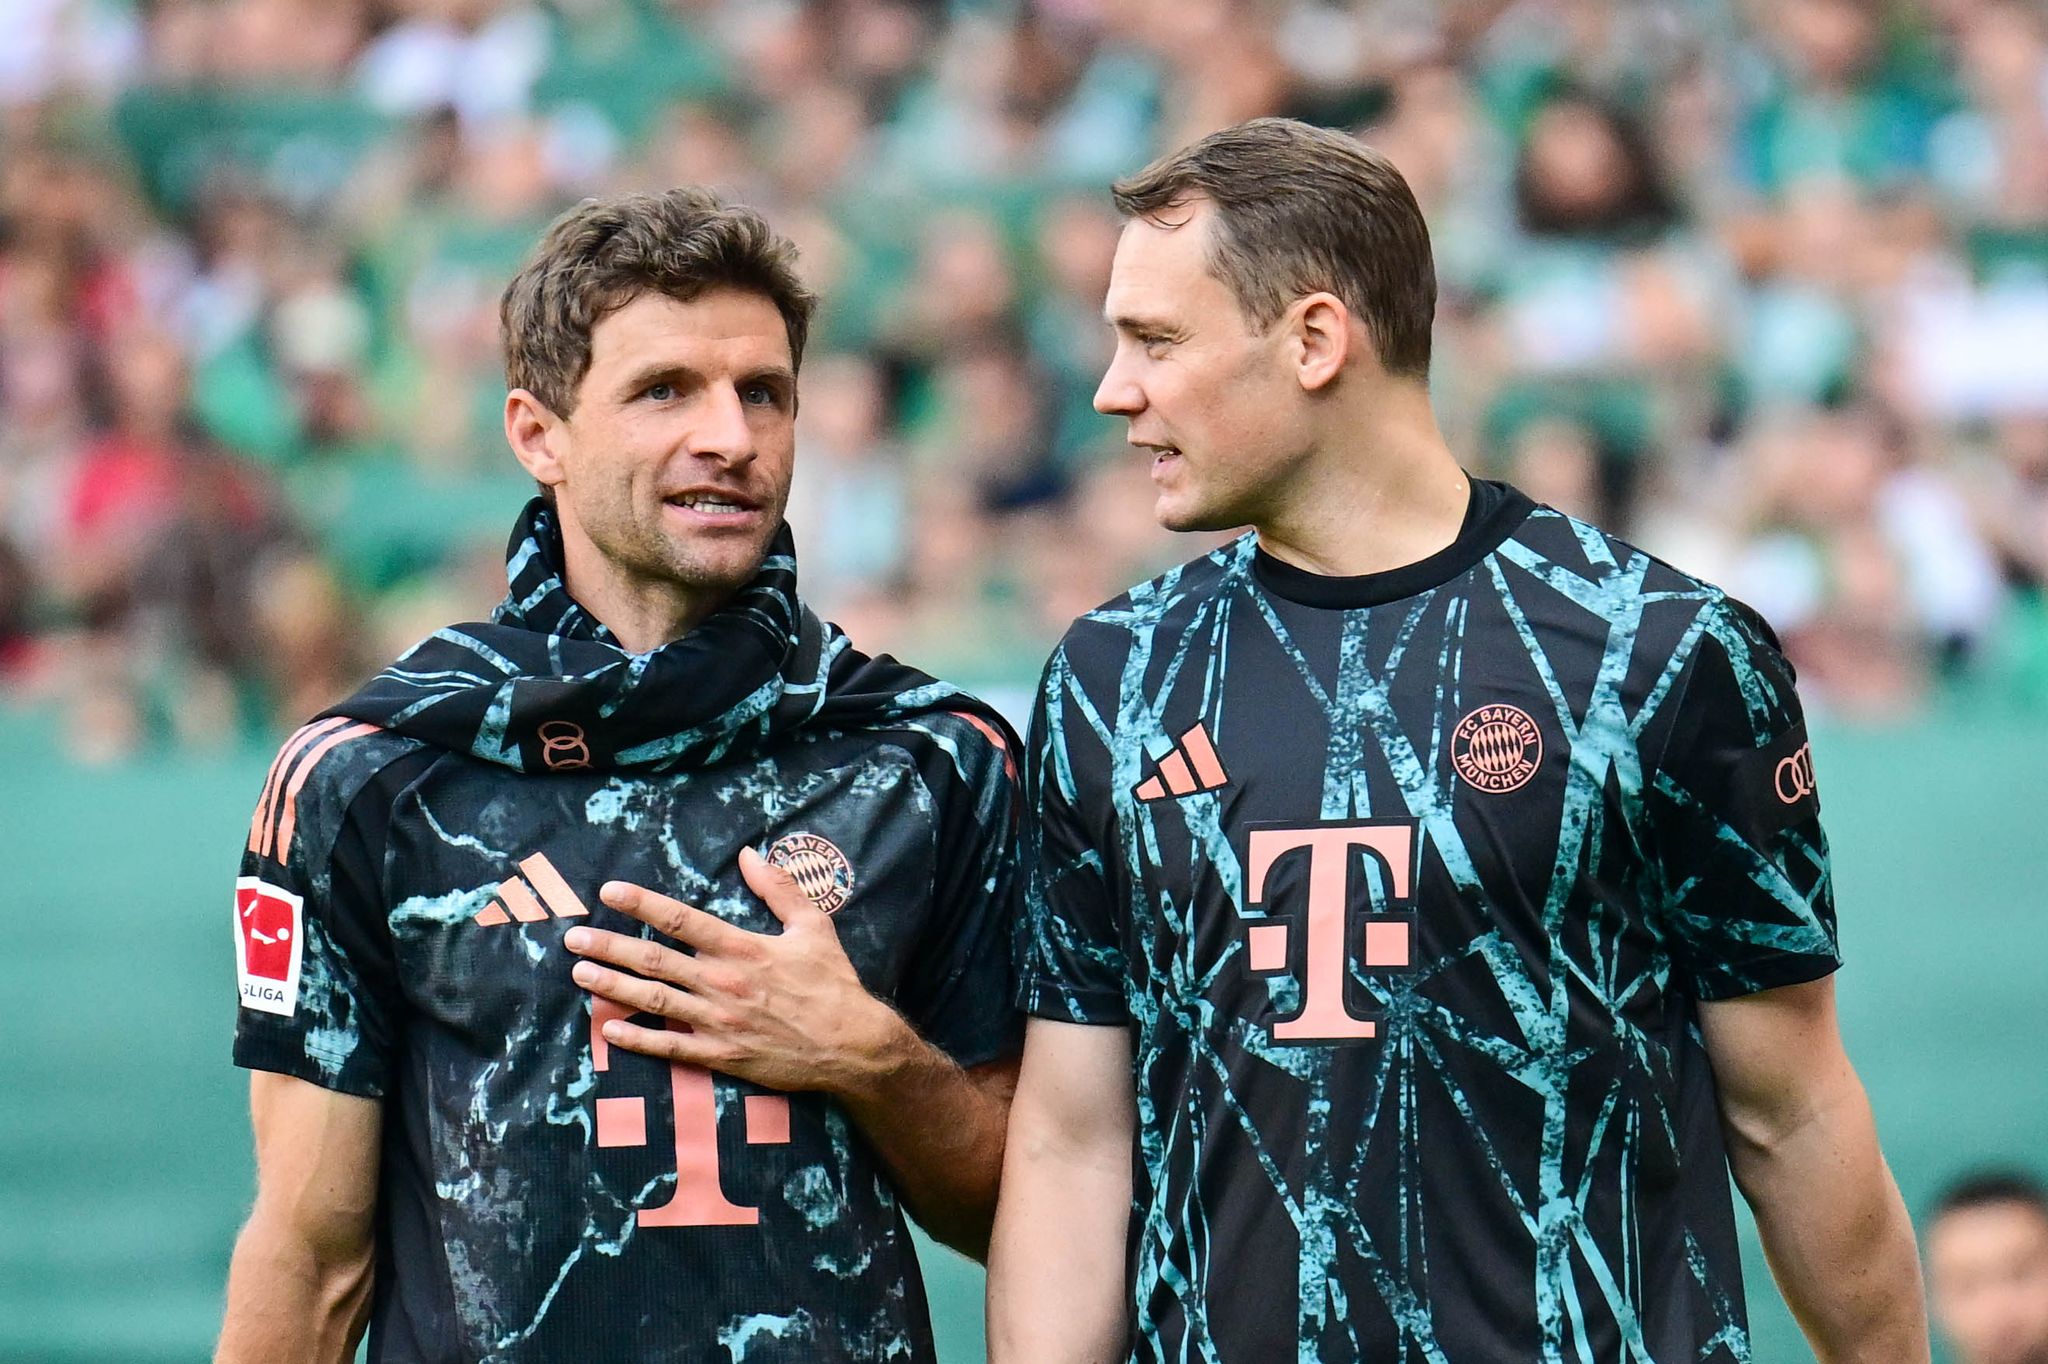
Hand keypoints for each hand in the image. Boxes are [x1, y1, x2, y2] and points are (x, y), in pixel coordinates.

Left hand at [563, 846, 911, 1094]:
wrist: (852, 1045)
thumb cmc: (833, 983)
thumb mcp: (813, 926)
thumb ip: (779, 888)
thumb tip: (750, 853)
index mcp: (742, 948)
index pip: (680, 919)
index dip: (641, 904)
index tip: (609, 891)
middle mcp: (723, 983)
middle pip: (653, 960)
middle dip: (608, 946)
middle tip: (573, 936)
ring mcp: (718, 1022)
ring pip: (652, 1001)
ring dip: (611, 986)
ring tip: (579, 973)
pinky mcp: (721, 1056)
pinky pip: (670, 1046)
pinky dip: (637, 1039)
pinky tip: (607, 1029)